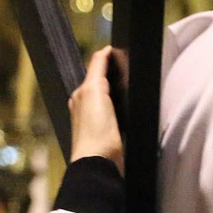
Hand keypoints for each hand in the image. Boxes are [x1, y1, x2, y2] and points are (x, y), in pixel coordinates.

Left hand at [69, 47, 123, 171]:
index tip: (120, 50)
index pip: (96, 67)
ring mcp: (95, 120)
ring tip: (131, 85)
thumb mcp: (94, 91)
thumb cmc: (95, 130)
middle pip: (101, 81)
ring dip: (117, 91)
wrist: (98, 162)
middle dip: (113, 73)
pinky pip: (114, 113)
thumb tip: (103, 52)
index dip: (107, 56)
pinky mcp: (107, 134)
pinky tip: (128, 108)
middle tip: (129, 66)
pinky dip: (120, 107)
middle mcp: (84, 104)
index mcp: (81, 93)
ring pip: (107, 97)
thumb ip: (98, 69)